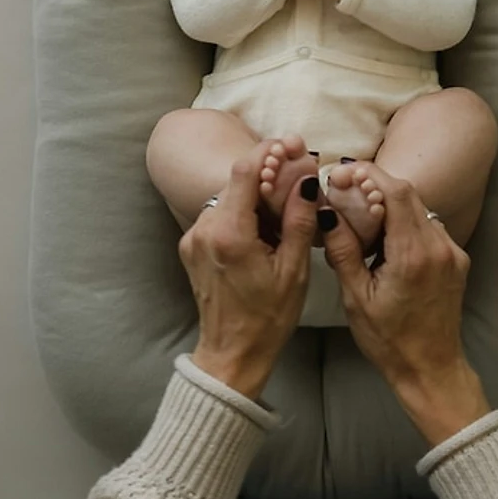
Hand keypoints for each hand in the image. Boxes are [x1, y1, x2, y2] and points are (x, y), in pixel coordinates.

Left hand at [178, 141, 318, 399]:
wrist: (231, 354)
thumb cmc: (268, 317)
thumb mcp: (294, 269)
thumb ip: (299, 219)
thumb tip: (306, 178)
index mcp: (229, 234)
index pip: (244, 172)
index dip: (267, 152)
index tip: (289, 144)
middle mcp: (204, 230)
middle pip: (235, 182)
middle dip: (265, 174)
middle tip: (294, 175)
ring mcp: (193, 238)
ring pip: (226, 197)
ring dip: (252, 195)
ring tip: (281, 210)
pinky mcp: (191, 246)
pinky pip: (218, 215)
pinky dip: (240, 212)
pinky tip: (261, 229)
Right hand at [319, 172, 490, 444]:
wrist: (432, 370)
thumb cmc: (389, 341)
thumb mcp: (356, 297)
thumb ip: (343, 250)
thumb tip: (326, 210)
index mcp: (412, 255)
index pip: (396, 193)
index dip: (371, 174)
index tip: (346, 171)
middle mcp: (438, 247)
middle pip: (409, 195)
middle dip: (377, 184)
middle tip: (347, 186)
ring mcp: (452, 252)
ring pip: (420, 208)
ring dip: (392, 202)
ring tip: (364, 212)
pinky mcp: (457, 259)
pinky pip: (430, 225)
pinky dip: (407, 220)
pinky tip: (387, 235)